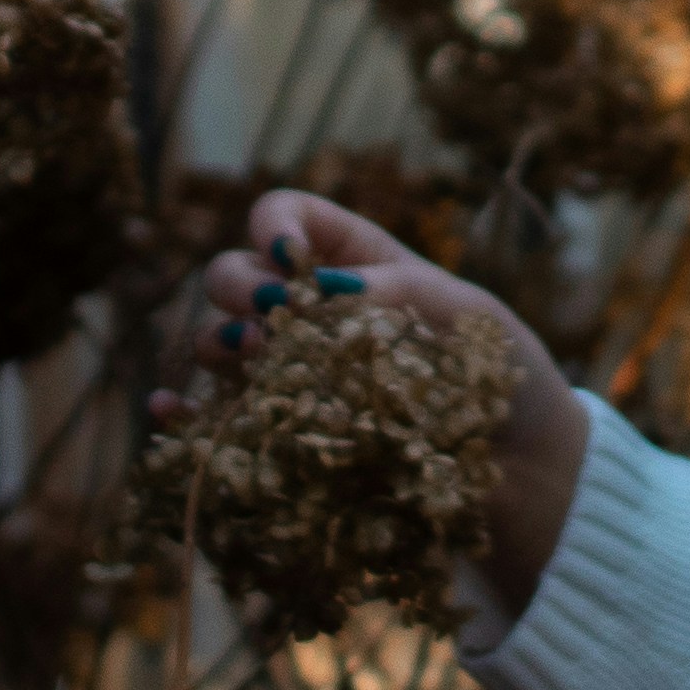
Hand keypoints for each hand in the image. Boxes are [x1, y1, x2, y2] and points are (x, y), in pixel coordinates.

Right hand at [162, 187, 590, 620]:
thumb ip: (403, 293)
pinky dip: (179, 411)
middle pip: (234, 273)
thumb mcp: (471, 318)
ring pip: (215, 338)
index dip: (274, 224)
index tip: (288, 256)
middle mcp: (310, 310)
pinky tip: (170, 412)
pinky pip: (210, 416)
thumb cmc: (504, 378)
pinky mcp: (279, 434)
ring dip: (217, 343)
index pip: (288, 216)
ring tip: (251, 363)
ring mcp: (289, 373)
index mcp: (356, 260)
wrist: (519, 473)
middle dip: (236, 285)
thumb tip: (326, 287)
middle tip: (268, 317)